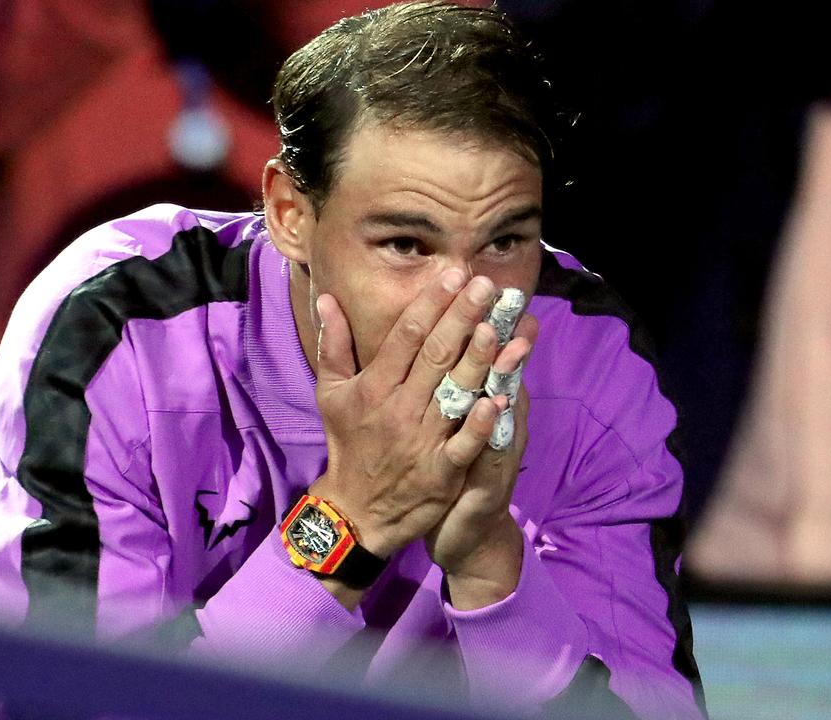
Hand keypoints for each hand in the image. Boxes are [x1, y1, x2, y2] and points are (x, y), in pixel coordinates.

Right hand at [308, 269, 506, 558]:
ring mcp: (422, 439)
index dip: (430, 304)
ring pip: (454, 392)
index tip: (453, 275)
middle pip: (435, 356)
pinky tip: (501, 398)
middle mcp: (398, 408)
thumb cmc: (347, 445)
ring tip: (497, 325)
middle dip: (461, 317)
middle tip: (485, 285)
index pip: (405, 337)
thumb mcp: (331, 394)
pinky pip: (465, 444)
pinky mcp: (442, 470)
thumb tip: (329, 299)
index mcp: (374, 387)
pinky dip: (481, 423)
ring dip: (477, 359)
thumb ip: (334, 345)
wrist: (355, 511)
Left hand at [425, 314, 536, 592]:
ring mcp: (493, 445)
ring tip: (502, 333)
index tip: (477, 279)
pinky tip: (493, 403)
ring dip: (501, 368)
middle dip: (492, 328)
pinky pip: (490, 447)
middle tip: (495, 290)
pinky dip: (491, 425)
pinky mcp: (487, 478)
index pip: (482, 350)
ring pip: (500, 400)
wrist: (466, 532)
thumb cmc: (455, 467)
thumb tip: (458, 337)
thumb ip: (455, 379)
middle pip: (494, 366)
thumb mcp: (461, 423)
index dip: (480, 316)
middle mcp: (494, 415)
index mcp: (480, 396)